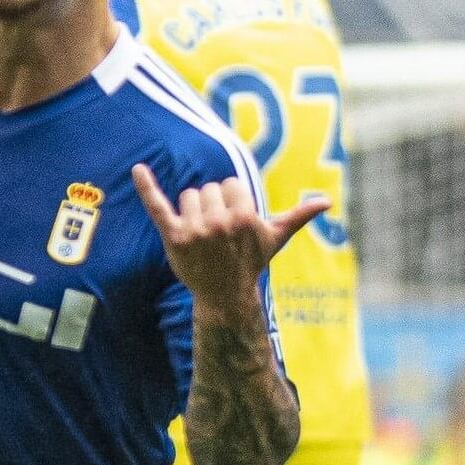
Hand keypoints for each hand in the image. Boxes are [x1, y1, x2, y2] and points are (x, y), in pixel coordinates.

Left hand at [132, 165, 328, 311]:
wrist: (225, 295)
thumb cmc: (251, 261)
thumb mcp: (276, 238)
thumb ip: (299, 216)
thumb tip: (327, 202)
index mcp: (244, 215)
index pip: (229, 185)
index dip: (232, 202)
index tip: (235, 224)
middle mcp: (219, 221)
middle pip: (208, 189)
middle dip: (214, 206)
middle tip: (219, 235)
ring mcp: (194, 230)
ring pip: (188, 196)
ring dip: (194, 210)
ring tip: (203, 235)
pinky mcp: (173, 237)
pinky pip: (158, 205)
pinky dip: (147, 186)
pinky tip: (138, 169)